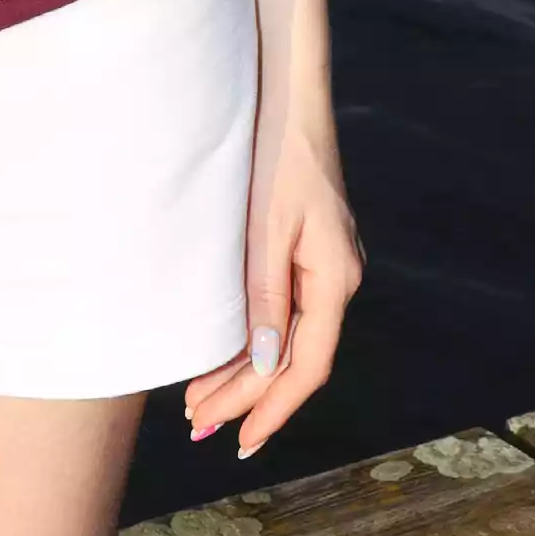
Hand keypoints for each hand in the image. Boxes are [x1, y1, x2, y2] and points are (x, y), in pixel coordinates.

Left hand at [184, 111, 362, 463]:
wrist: (289, 96)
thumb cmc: (277, 155)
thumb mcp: (266, 228)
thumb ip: (265, 297)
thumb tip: (261, 364)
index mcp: (334, 278)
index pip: (307, 365)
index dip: (272, 406)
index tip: (239, 439)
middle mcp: (336, 279)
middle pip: (295, 359)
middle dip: (248, 397)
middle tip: (198, 426)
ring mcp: (323, 266)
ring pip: (287, 339)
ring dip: (245, 373)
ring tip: (201, 404)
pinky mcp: (306, 251)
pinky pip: (283, 312)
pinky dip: (252, 339)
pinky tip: (223, 356)